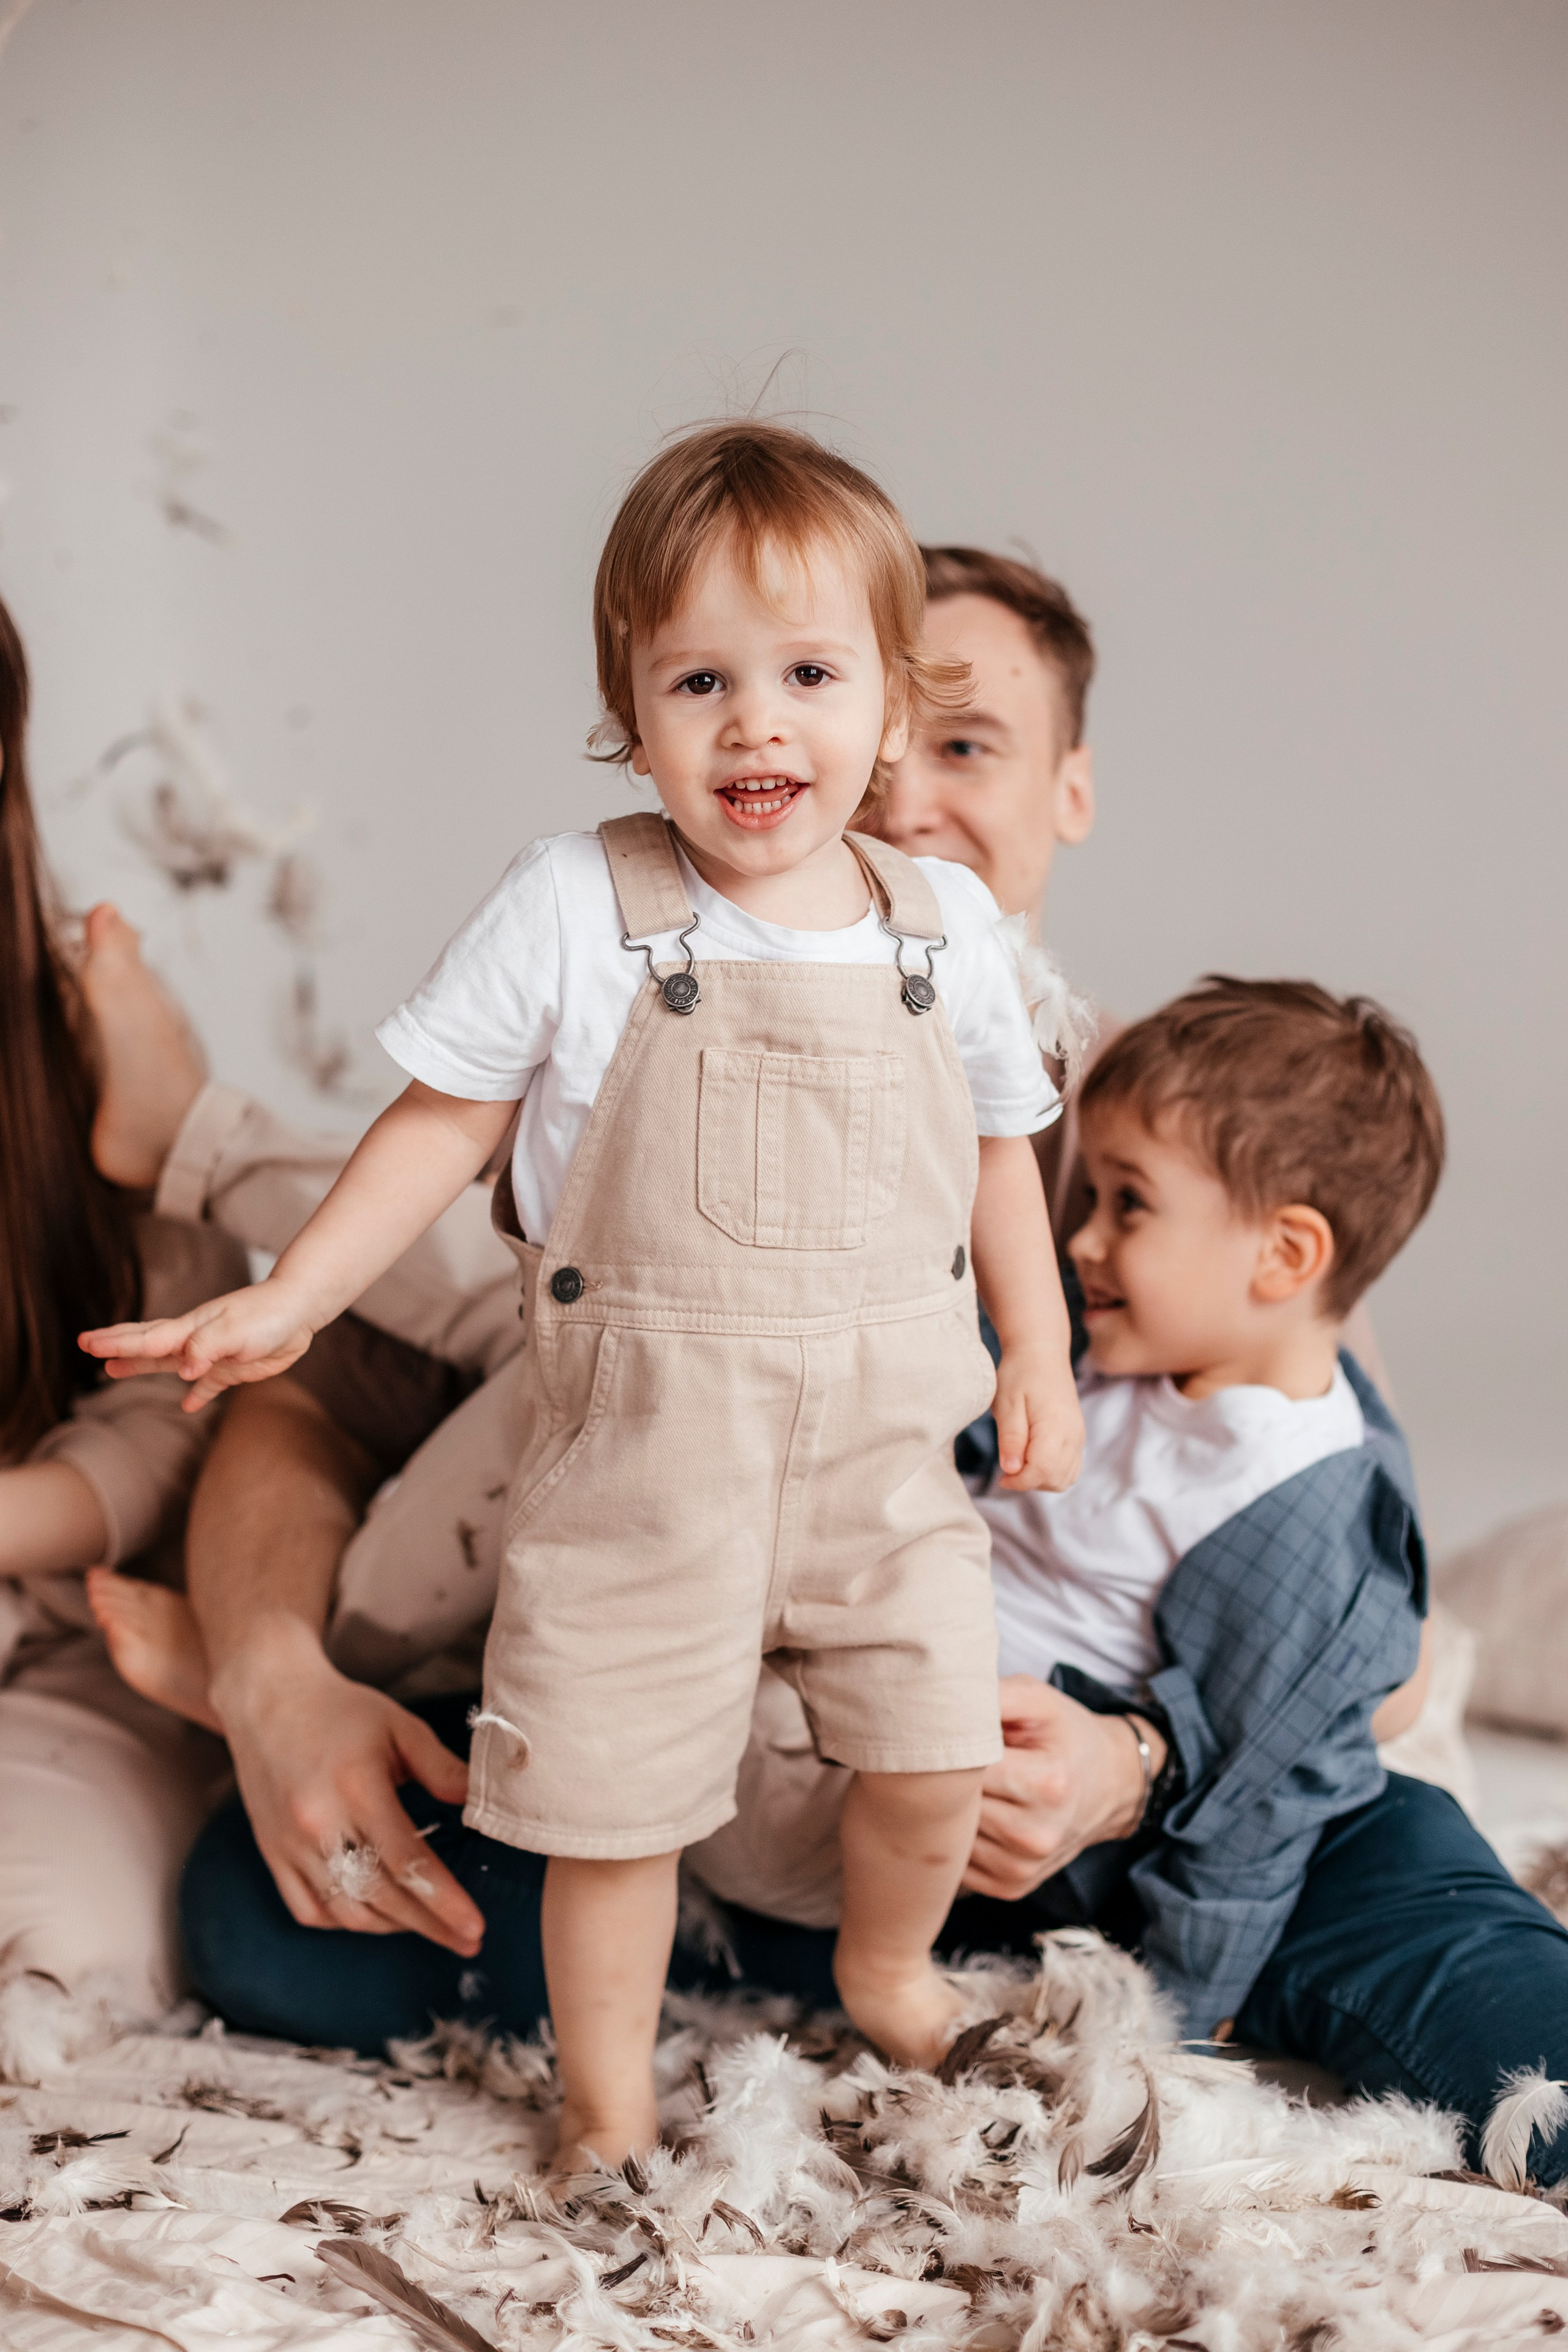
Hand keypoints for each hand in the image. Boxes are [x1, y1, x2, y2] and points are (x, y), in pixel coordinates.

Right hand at [79, 1280, 318, 1410]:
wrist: (298, 1311)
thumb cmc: (267, 1315)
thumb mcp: (236, 1330)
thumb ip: (207, 1347)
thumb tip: (183, 1369)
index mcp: (191, 1329)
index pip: (146, 1338)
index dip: (116, 1342)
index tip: (87, 1343)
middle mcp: (194, 1340)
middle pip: (148, 1344)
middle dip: (117, 1345)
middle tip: (85, 1344)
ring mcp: (211, 1354)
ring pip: (168, 1363)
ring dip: (140, 1367)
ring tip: (111, 1370)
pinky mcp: (232, 1368)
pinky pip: (207, 1385)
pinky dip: (196, 1395)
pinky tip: (187, 1405)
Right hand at [209, 1619, 484, 1955]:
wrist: (267, 1700)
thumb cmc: (343, 1711)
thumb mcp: (401, 1726)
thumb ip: (441, 1768)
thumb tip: (478, 1805)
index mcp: (357, 1789)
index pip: (408, 1861)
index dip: (444, 1901)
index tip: (474, 1929)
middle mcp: (319, 1824)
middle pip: (381, 1896)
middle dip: (430, 1926)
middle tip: (468, 1942)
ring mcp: (290, 1845)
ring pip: (346, 1911)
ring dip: (391, 1926)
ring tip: (427, 1925)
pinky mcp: (272, 1854)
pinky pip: (308, 1909)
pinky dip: (344, 1920)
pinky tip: (373, 1914)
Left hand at [961, 1676, 1161, 1898]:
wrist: (1108, 1785)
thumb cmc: (1065, 1736)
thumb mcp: (1038, 1700)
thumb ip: (993, 1695)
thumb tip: (939, 1702)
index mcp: (1047, 1785)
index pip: (966, 1768)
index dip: (953, 1747)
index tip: (955, 1735)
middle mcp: (1036, 1836)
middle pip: (954, 1806)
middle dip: (946, 1780)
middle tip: (957, 1758)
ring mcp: (1022, 1868)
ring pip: (950, 1837)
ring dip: (949, 1812)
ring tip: (972, 1786)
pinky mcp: (1010, 1887)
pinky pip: (958, 1865)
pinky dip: (958, 1841)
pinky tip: (977, 1816)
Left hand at [992, 1339, 1084, 1491]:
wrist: (1041, 1352)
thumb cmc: (1020, 1374)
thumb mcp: (1007, 1403)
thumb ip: (1010, 1438)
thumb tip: (1012, 1469)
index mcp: (1055, 1426)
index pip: (1043, 1470)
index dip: (1020, 1481)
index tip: (1002, 1477)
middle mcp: (1073, 1434)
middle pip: (1056, 1479)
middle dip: (1030, 1482)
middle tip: (1009, 1466)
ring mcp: (1078, 1435)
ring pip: (1066, 1477)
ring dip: (1042, 1480)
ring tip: (1020, 1462)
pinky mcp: (1077, 1435)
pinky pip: (1071, 1467)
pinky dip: (1053, 1473)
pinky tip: (1033, 1459)